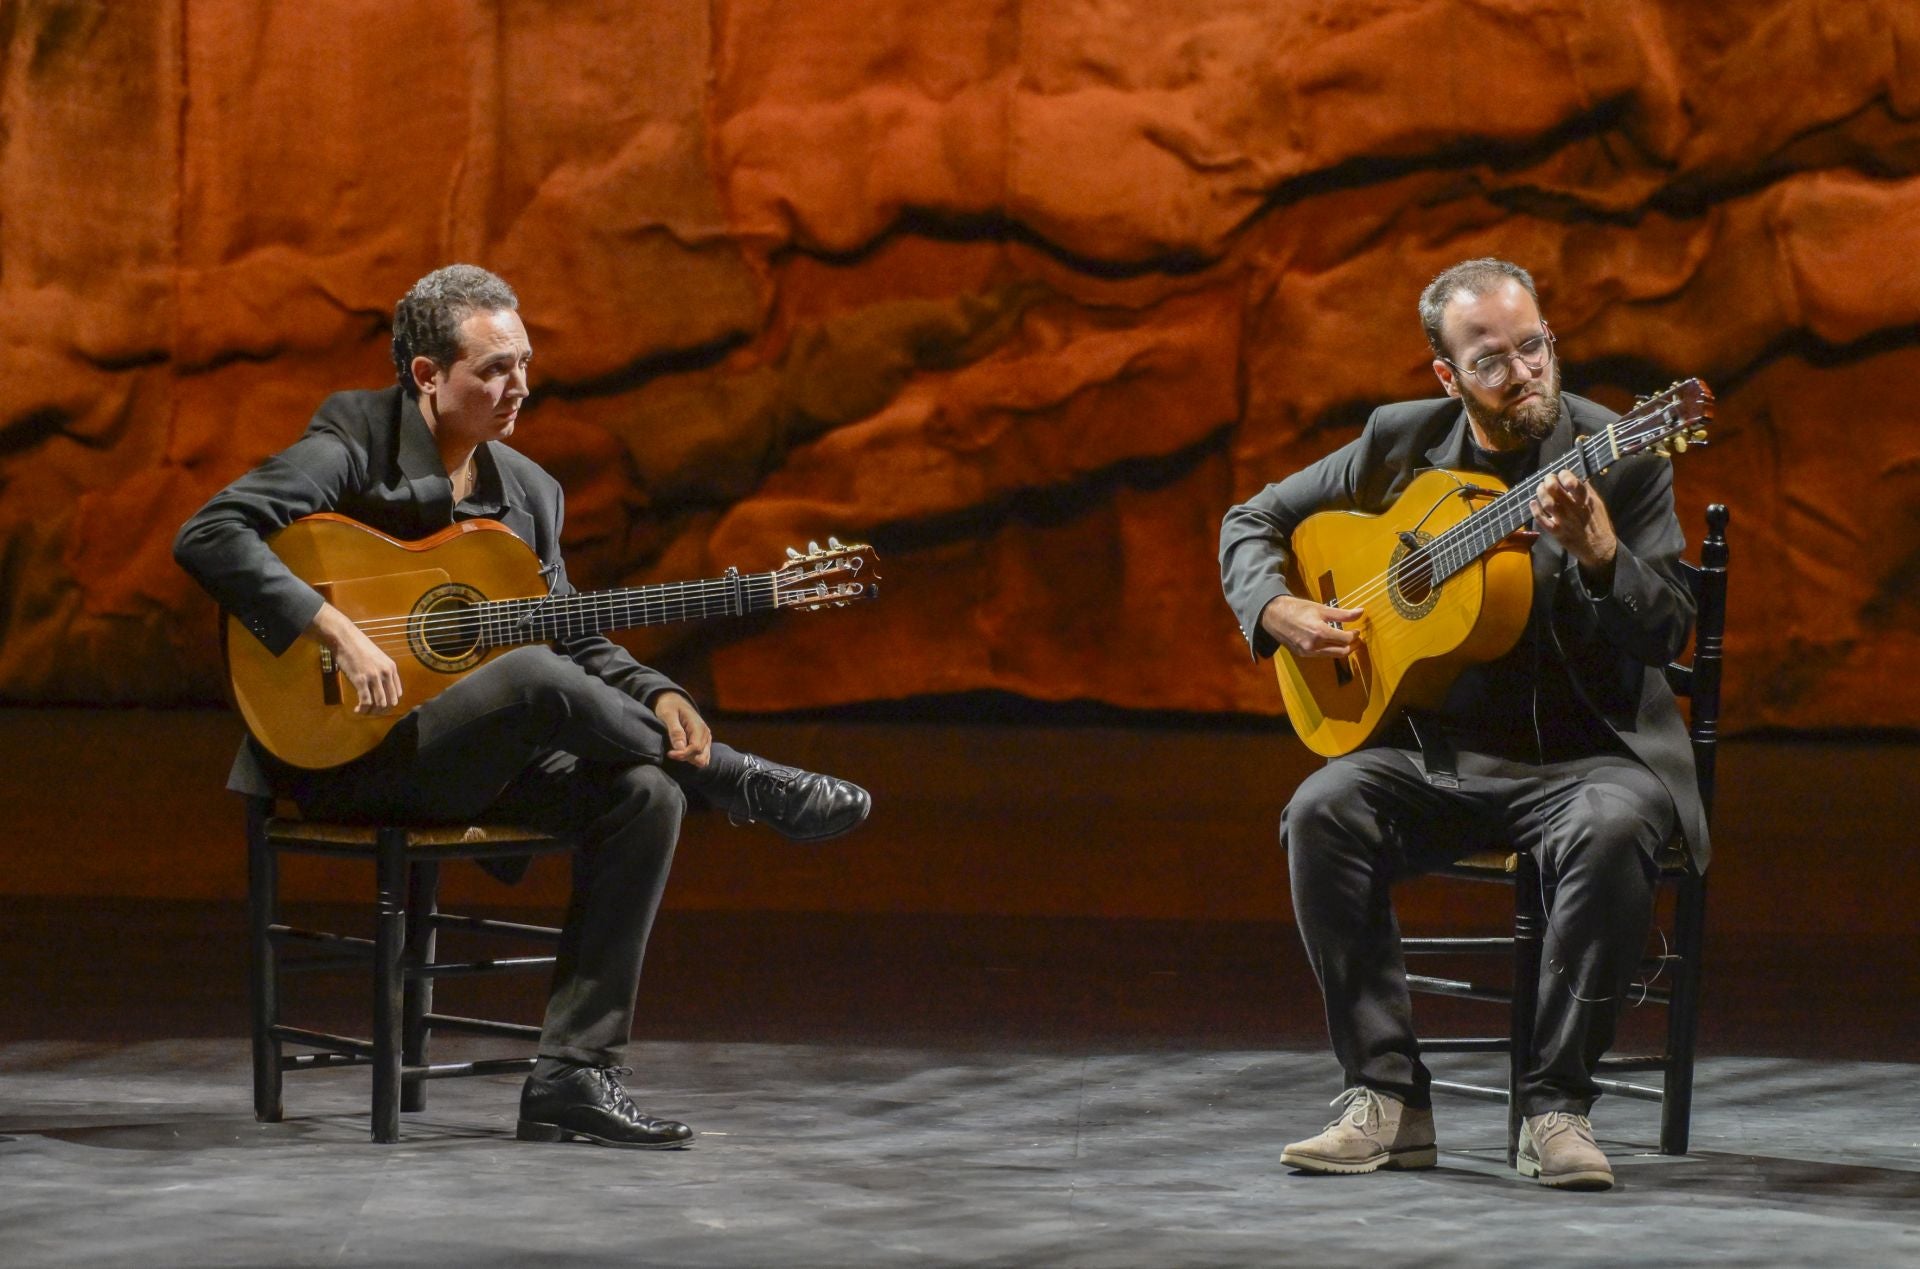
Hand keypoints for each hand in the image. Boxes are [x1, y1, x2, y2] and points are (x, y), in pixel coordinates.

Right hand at [310, 603, 401, 713]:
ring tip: (363, 711)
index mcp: (392, 668)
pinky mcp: (360, 680)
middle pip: (391, 701)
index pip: (397, 693)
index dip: (389, 703)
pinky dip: (362, 709)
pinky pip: (365, 702)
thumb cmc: (358, 647)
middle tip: (371, 712)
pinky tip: (357, 710)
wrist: (344, 638)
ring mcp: (374, 677)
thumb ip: (381, 671)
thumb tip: (380, 688)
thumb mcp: (377, 658)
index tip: (379, 706)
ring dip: (371, 712)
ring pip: (379, 704)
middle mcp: (386, 673)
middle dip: (381, 711)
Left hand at [653, 691, 712, 766]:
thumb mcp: (667, 714)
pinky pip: (702, 757)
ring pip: (703, 760)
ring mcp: (706, 739)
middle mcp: (706, 734)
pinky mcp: (704, 743)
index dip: (682, 755)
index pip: (696, 749)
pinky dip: (692, 758)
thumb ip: (675, 731)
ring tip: (676, 752)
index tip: (669, 753)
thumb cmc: (668, 706)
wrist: (674, 700)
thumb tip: (680, 748)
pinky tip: (681, 752)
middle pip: (700, 757)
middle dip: (685, 758)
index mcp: (698, 727)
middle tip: (671, 752)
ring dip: (689, 760)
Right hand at [1259, 594, 1364, 658]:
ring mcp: (1307, 652)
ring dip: (1341, 649)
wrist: (1274, 615)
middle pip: (1342, 652)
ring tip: (1344, 640)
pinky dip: (1329, 650)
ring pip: (1332, 655)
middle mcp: (1314, 645)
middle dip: (1351, 646)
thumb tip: (1360, 612)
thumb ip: (1342, 614)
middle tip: (1355, 638)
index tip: (1356, 630)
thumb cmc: (1297, 608)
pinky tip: (1329, 642)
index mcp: (1320, 632)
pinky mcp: (1302, 654)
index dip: (1354, 635)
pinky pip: (1321, 655)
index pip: (1345, 639)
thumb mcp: (1321, 609)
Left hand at [1531, 470, 1617, 584]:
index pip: (1572, 482)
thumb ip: (1585, 489)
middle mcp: (1575, 509)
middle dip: (1548, 481)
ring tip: (1540, 489)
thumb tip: (1573, 474)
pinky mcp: (1558, 533)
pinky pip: (1542, 521)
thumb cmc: (1597, 522)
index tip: (1561, 474)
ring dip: (1541, 494)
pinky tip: (1533, 503)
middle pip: (1555, 490)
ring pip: (1548, 504)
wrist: (1599, 548)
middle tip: (1547, 480)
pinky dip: (1535, 510)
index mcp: (1586, 500)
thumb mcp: (1596, 503)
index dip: (1564, 475)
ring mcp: (1565, 522)